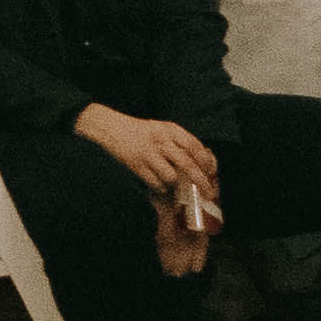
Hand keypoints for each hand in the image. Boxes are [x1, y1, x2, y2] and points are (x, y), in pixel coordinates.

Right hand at [78, 102, 222, 209]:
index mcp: (169, 129)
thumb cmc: (138, 131)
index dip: (206, 161)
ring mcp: (148, 153)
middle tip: (208, 193)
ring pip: (171, 177)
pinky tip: (158, 184)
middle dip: (201, 181)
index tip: (212, 172)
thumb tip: (200, 160)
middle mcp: (160, 140)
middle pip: (187, 164)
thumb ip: (178, 141)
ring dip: (174, 184)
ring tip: (171, 182)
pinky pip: (155, 183)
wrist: (109, 128)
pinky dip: (160, 187)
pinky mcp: (136, 165)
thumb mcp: (160, 128)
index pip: (194, 146)